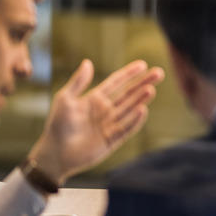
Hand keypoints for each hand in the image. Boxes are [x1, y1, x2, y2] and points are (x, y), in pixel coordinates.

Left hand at [27, 59, 164, 184]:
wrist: (56, 153)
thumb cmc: (58, 125)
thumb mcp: (65, 99)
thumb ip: (78, 82)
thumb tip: (88, 62)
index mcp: (95, 99)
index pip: (116, 82)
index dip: (129, 73)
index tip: (143, 64)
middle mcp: (106, 110)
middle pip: (129, 94)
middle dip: (143, 83)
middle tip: (159, 73)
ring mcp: (111, 124)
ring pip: (130, 109)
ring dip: (141, 99)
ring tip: (151, 90)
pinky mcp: (113, 139)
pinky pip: (127, 128)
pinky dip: (135, 120)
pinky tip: (143, 110)